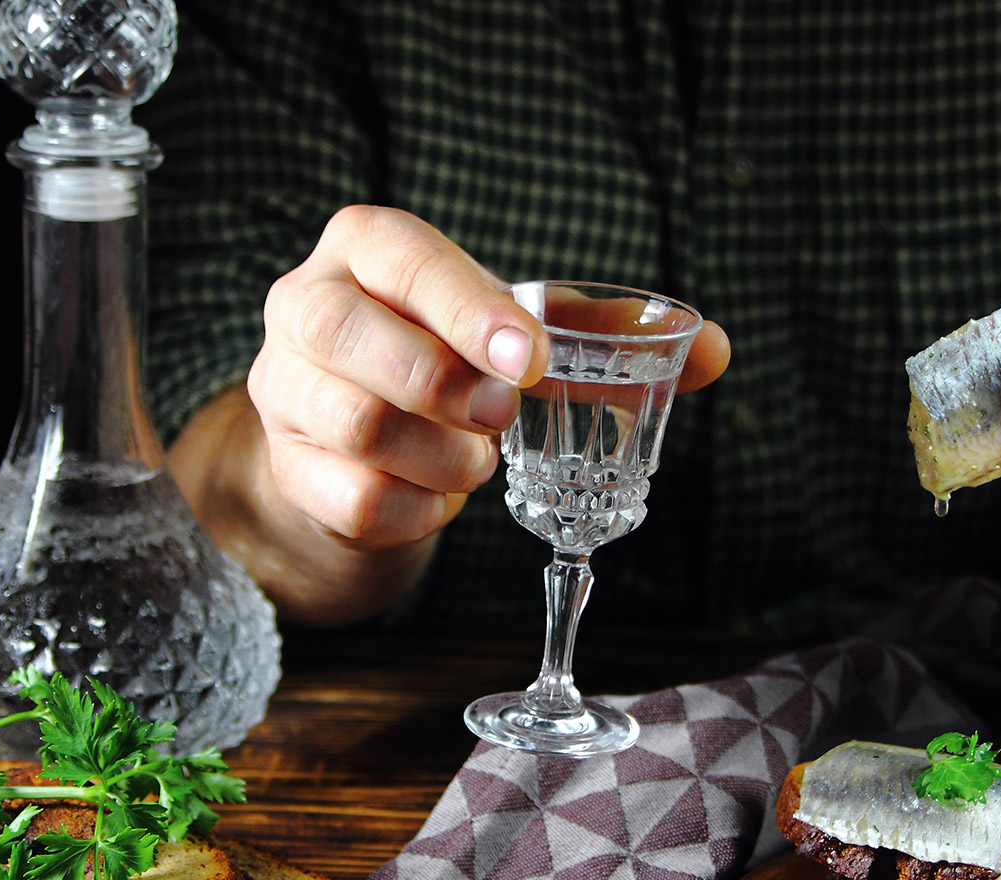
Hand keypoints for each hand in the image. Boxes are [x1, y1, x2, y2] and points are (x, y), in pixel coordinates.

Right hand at [168, 207, 729, 624]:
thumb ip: (605, 338)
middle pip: (348, 336)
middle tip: (502, 417)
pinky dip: (420, 510)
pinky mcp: (289, 470)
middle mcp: (304, 307)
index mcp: (365, 248)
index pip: (400, 256)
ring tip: (479, 461)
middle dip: (444, 385)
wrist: (359, 441)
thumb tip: (716, 349)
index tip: (528, 359)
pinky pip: (355, 499)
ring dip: (443, 457)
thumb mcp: (517, 334)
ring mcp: (284, 390)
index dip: (465, 306)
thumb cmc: (447, 359)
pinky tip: (442, 498)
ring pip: (357, 426)